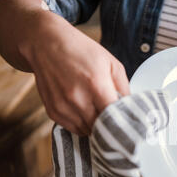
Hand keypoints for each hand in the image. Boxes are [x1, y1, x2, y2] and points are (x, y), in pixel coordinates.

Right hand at [20, 14, 128, 135]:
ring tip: (98, 112)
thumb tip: (130, 107)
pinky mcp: (53, 111)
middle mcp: (78, 98)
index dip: (122, 121)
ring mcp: (63, 107)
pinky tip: (84, 111)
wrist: (46, 44)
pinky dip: (81, 124)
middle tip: (114, 118)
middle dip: (109, 125)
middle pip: (101, 127)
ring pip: (87, 131)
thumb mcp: (111, 63)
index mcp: (96, 85)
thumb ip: (124, 87)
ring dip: (95, 126)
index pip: (114, 117)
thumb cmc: (81, 51)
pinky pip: (73, 128)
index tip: (127, 120)